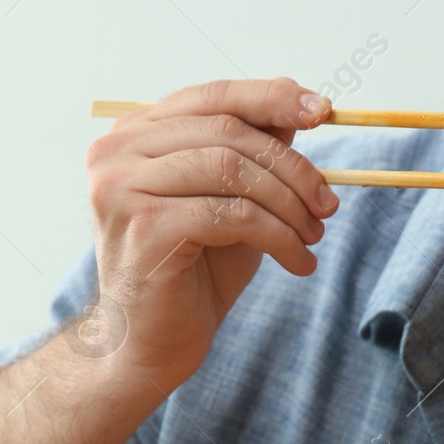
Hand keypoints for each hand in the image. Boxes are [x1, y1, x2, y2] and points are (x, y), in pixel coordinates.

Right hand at [83, 78, 339, 391]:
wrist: (152, 347)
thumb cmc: (191, 275)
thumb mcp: (230, 201)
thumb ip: (252, 152)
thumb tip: (300, 105)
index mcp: (132, 135)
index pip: (211, 97)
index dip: (271, 98)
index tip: (322, 110)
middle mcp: (116, 153)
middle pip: (227, 132)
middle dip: (291, 167)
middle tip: (328, 204)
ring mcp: (123, 189)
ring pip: (232, 170)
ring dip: (288, 204)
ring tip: (312, 236)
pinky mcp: (145, 229)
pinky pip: (232, 215)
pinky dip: (278, 236)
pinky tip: (297, 262)